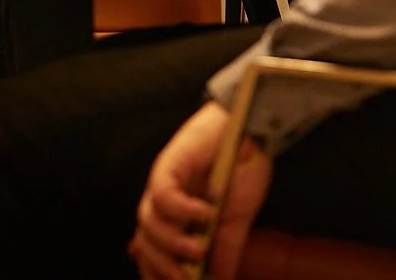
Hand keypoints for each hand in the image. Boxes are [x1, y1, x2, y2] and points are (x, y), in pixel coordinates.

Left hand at [129, 102, 271, 279]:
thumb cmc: (241, 173)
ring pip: (149, 221)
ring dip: (172, 242)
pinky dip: (184, 209)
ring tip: (198, 249)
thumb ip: (224, 251)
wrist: (250, 132)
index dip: (155, 274)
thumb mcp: (235, 222)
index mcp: (174, 218)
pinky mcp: (169, 164)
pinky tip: (206, 213)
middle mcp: (162, 203)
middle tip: (186, 279)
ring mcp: (163, 183)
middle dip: (162, 267)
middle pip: (145, 242)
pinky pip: (164, 194)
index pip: (152, 253)